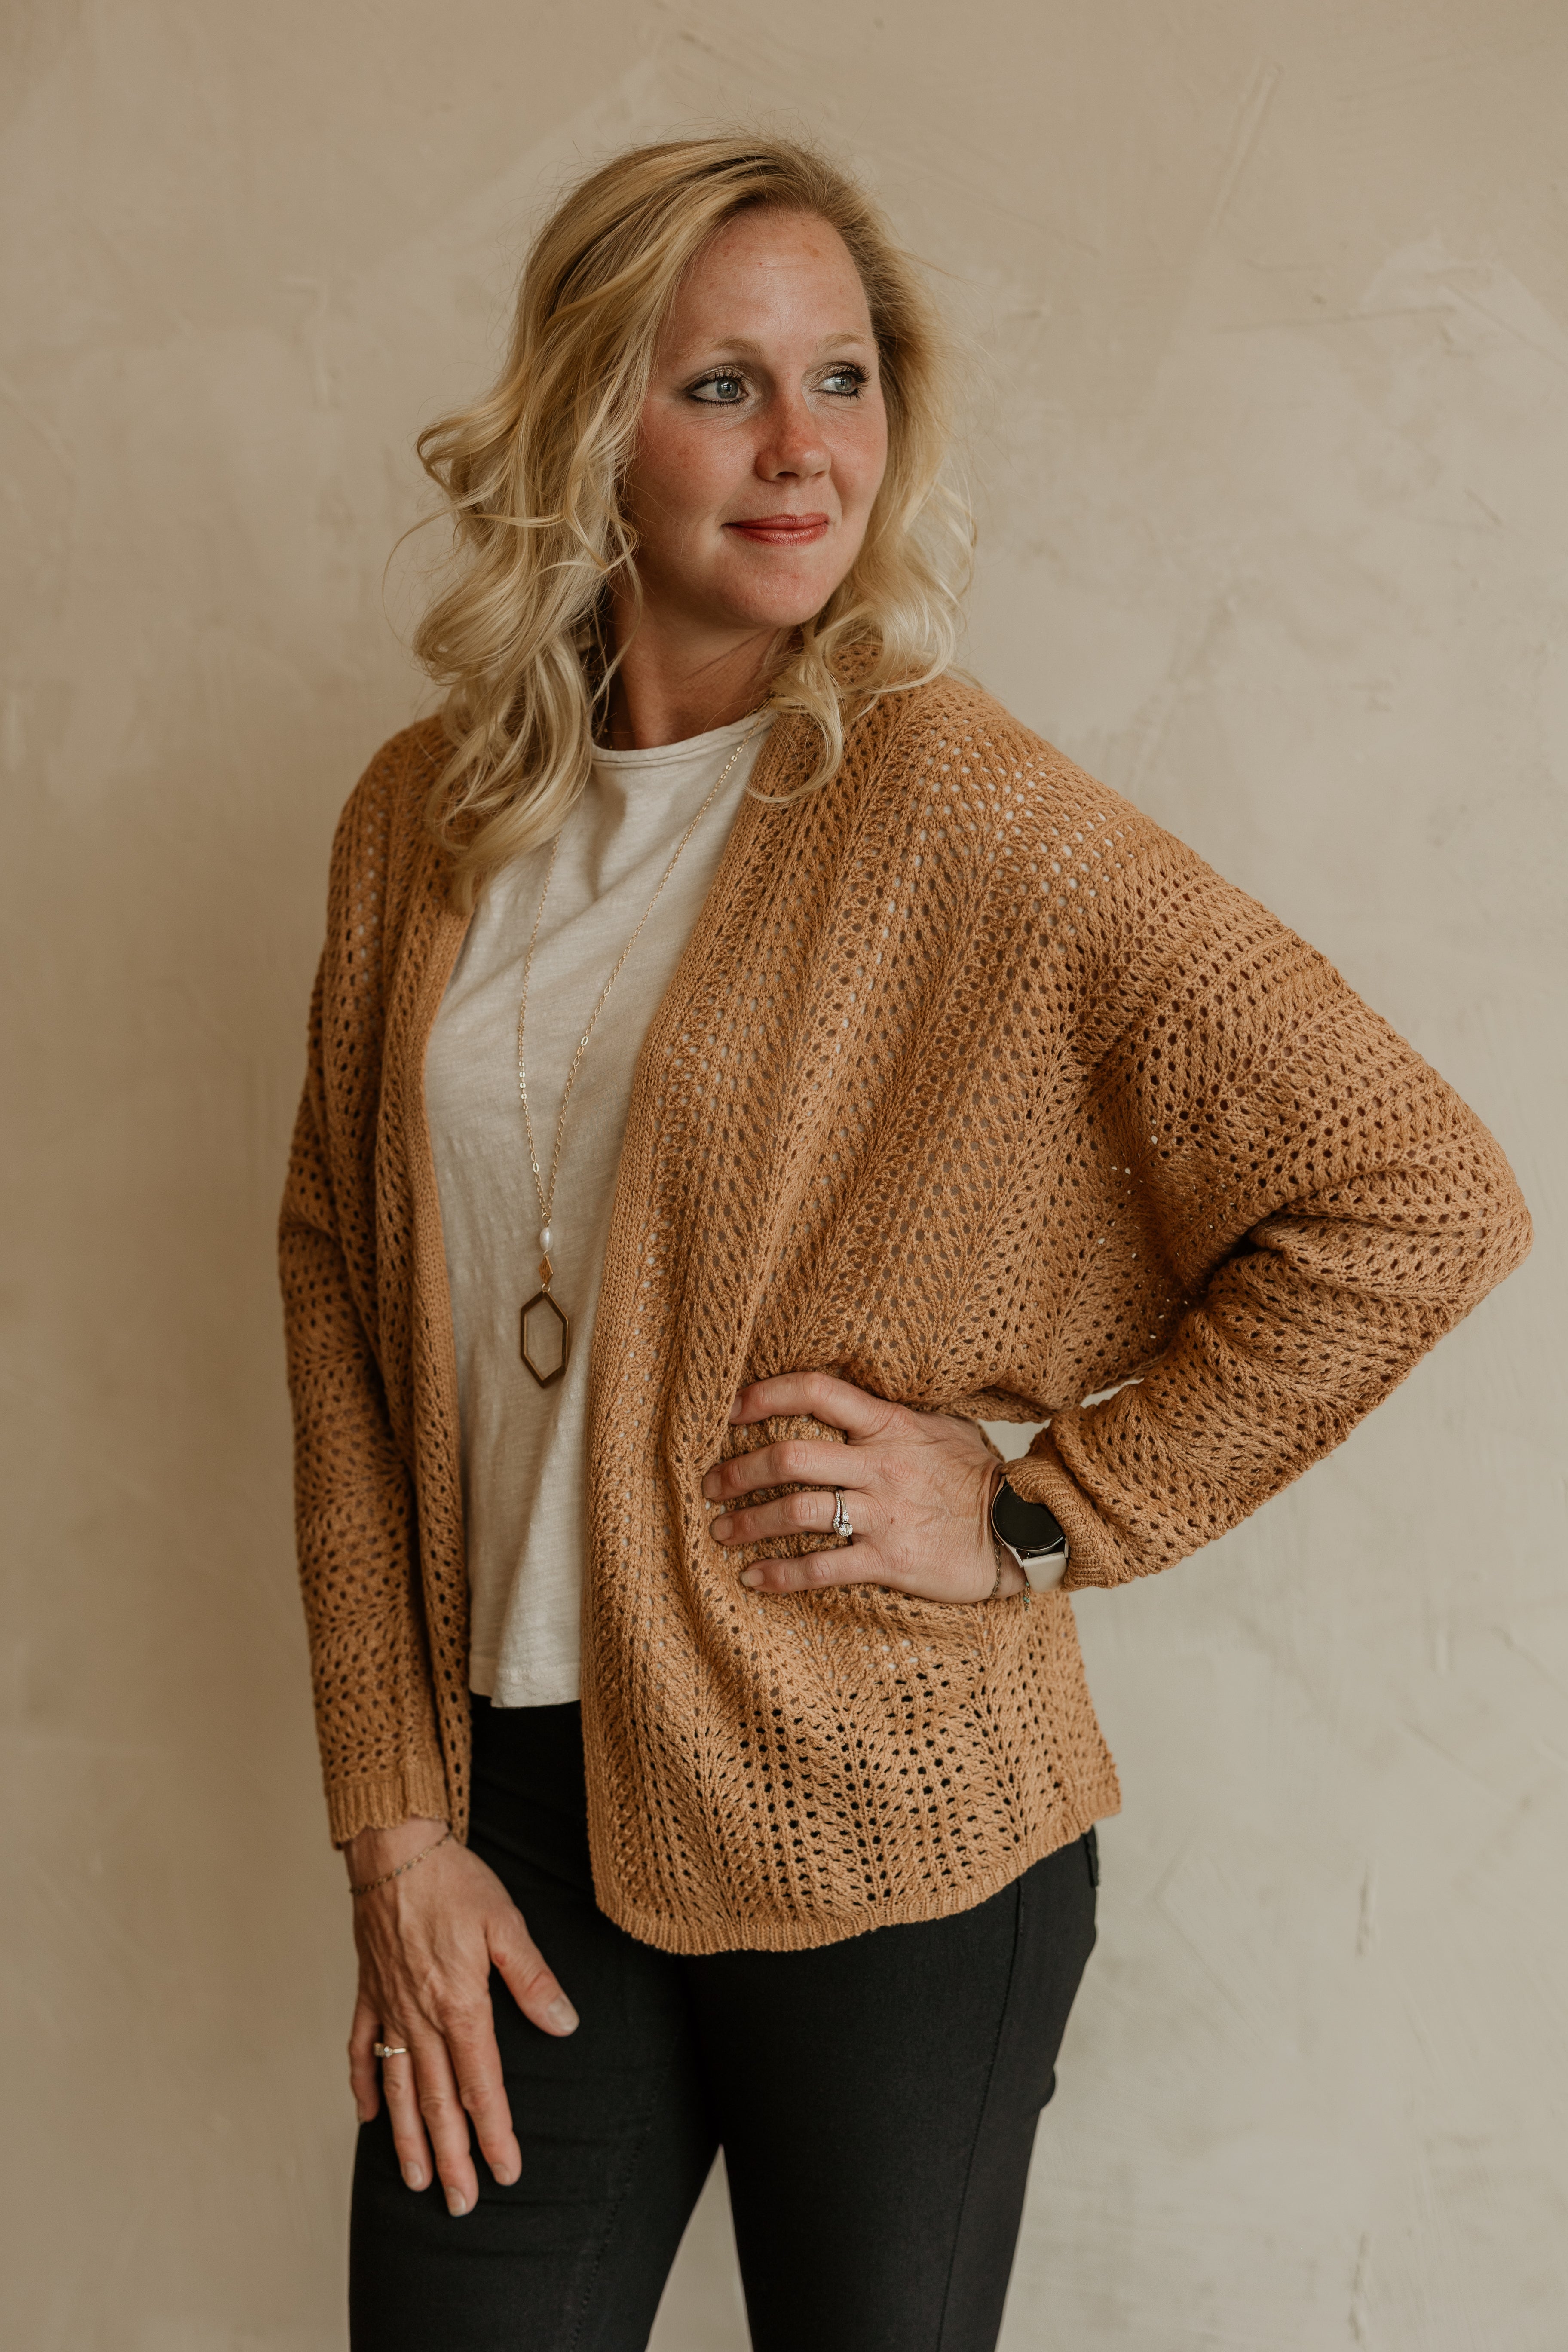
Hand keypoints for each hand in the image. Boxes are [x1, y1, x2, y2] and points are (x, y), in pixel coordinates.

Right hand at [343, 1819, 577, 2217]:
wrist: (394, 1849)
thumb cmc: (454, 1881)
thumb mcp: (506, 1923)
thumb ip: (533, 1978)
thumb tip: (564, 2024)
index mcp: (460, 2005)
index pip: (482, 2085)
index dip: (495, 2133)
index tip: (505, 2172)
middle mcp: (421, 2017)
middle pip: (438, 2102)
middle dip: (451, 2158)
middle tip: (461, 2204)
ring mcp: (389, 2008)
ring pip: (399, 2088)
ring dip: (407, 2139)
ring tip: (415, 2181)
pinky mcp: (368, 1992)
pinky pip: (361, 2048)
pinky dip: (363, 2085)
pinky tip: (369, 2116)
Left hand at [701, 1370, 1026, 1603]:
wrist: (1023, 1528)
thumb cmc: (976, 1475)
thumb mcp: (940, 1427)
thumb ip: (890, 1416)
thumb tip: (842, 1403)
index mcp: (890, 1424)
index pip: (818, 1391)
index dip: (766, 1395)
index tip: (730, 1410)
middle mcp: (881, 1465)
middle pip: (790, 1457)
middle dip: (739, 1471)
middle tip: (710, 1483)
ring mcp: (885, 1514)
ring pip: (798, 1512)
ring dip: (748, 1524)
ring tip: (720, 1532)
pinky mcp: (891, 1561)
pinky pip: (823, 1568)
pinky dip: (781, 1575)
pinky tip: (754, 1578)